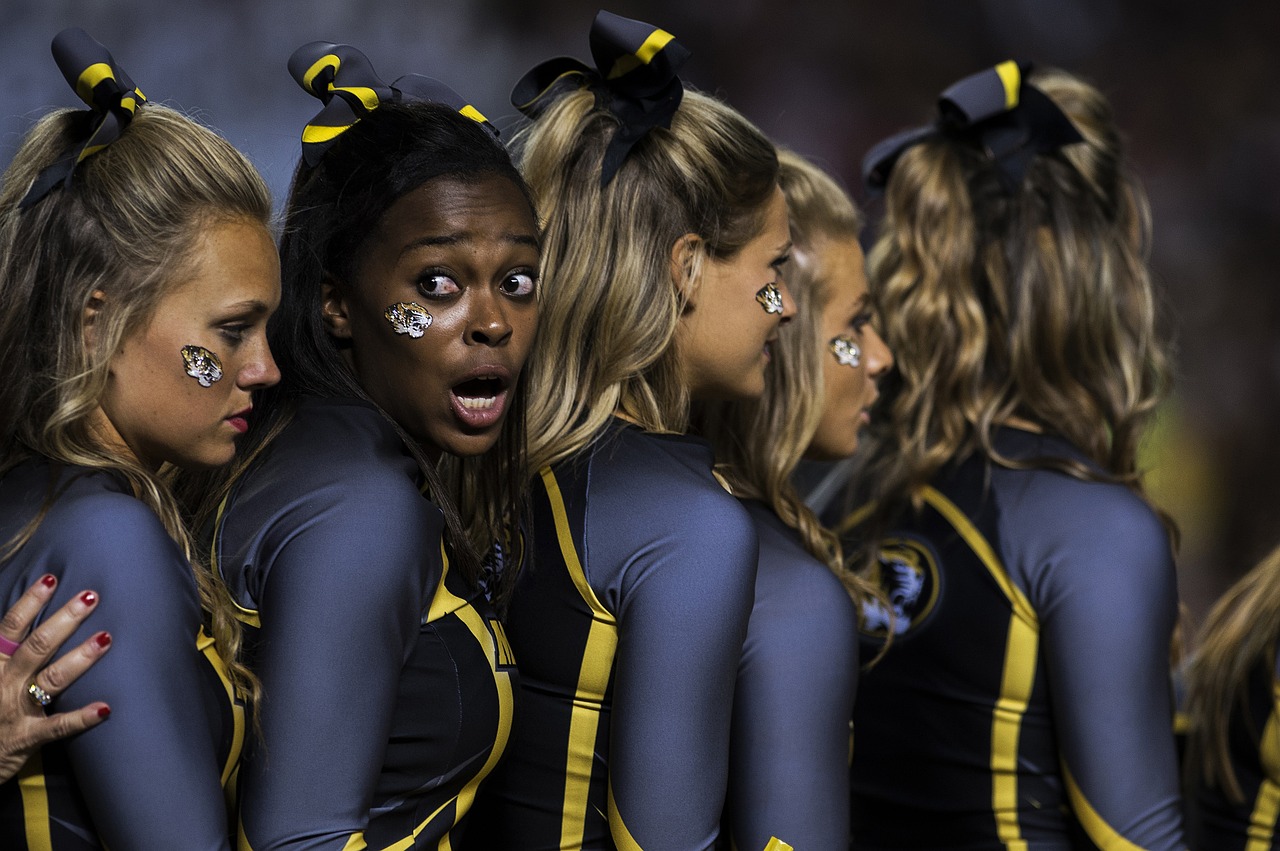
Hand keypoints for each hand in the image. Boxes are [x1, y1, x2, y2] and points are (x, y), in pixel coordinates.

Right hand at [0, 575, 110, 782]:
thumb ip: (4, 647)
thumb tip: (18, 621)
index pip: (11, 626)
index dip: (30, 602)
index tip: (51, 578)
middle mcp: (4, 682)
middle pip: (37, 646)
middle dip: (65, 620)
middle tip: (91, 597)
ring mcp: (17, 709)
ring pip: (52, 679)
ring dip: (80, 658)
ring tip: (106, 637)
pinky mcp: (27, 737)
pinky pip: (57, 727)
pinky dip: (81, 718)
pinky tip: (105, 708)